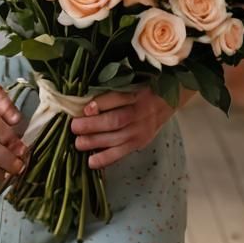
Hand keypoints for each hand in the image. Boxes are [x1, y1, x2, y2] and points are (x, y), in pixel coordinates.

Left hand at [70, 86, 193, 169]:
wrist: (170, 99)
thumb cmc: (144, 87)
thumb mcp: (133, 81)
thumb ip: (114, 88)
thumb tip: (85, 99)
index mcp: (139, 92)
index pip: (119, 98)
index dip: (101, 104)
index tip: (84, 108)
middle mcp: (142, 111)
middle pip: (116, 120)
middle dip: (93, 126)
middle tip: (74, 127)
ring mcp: (142, 129)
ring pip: (118, 138)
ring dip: (96, 142)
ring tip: (78, 144)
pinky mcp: (141, 142)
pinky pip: (123, 152)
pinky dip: (107, 158)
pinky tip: (92, 161)